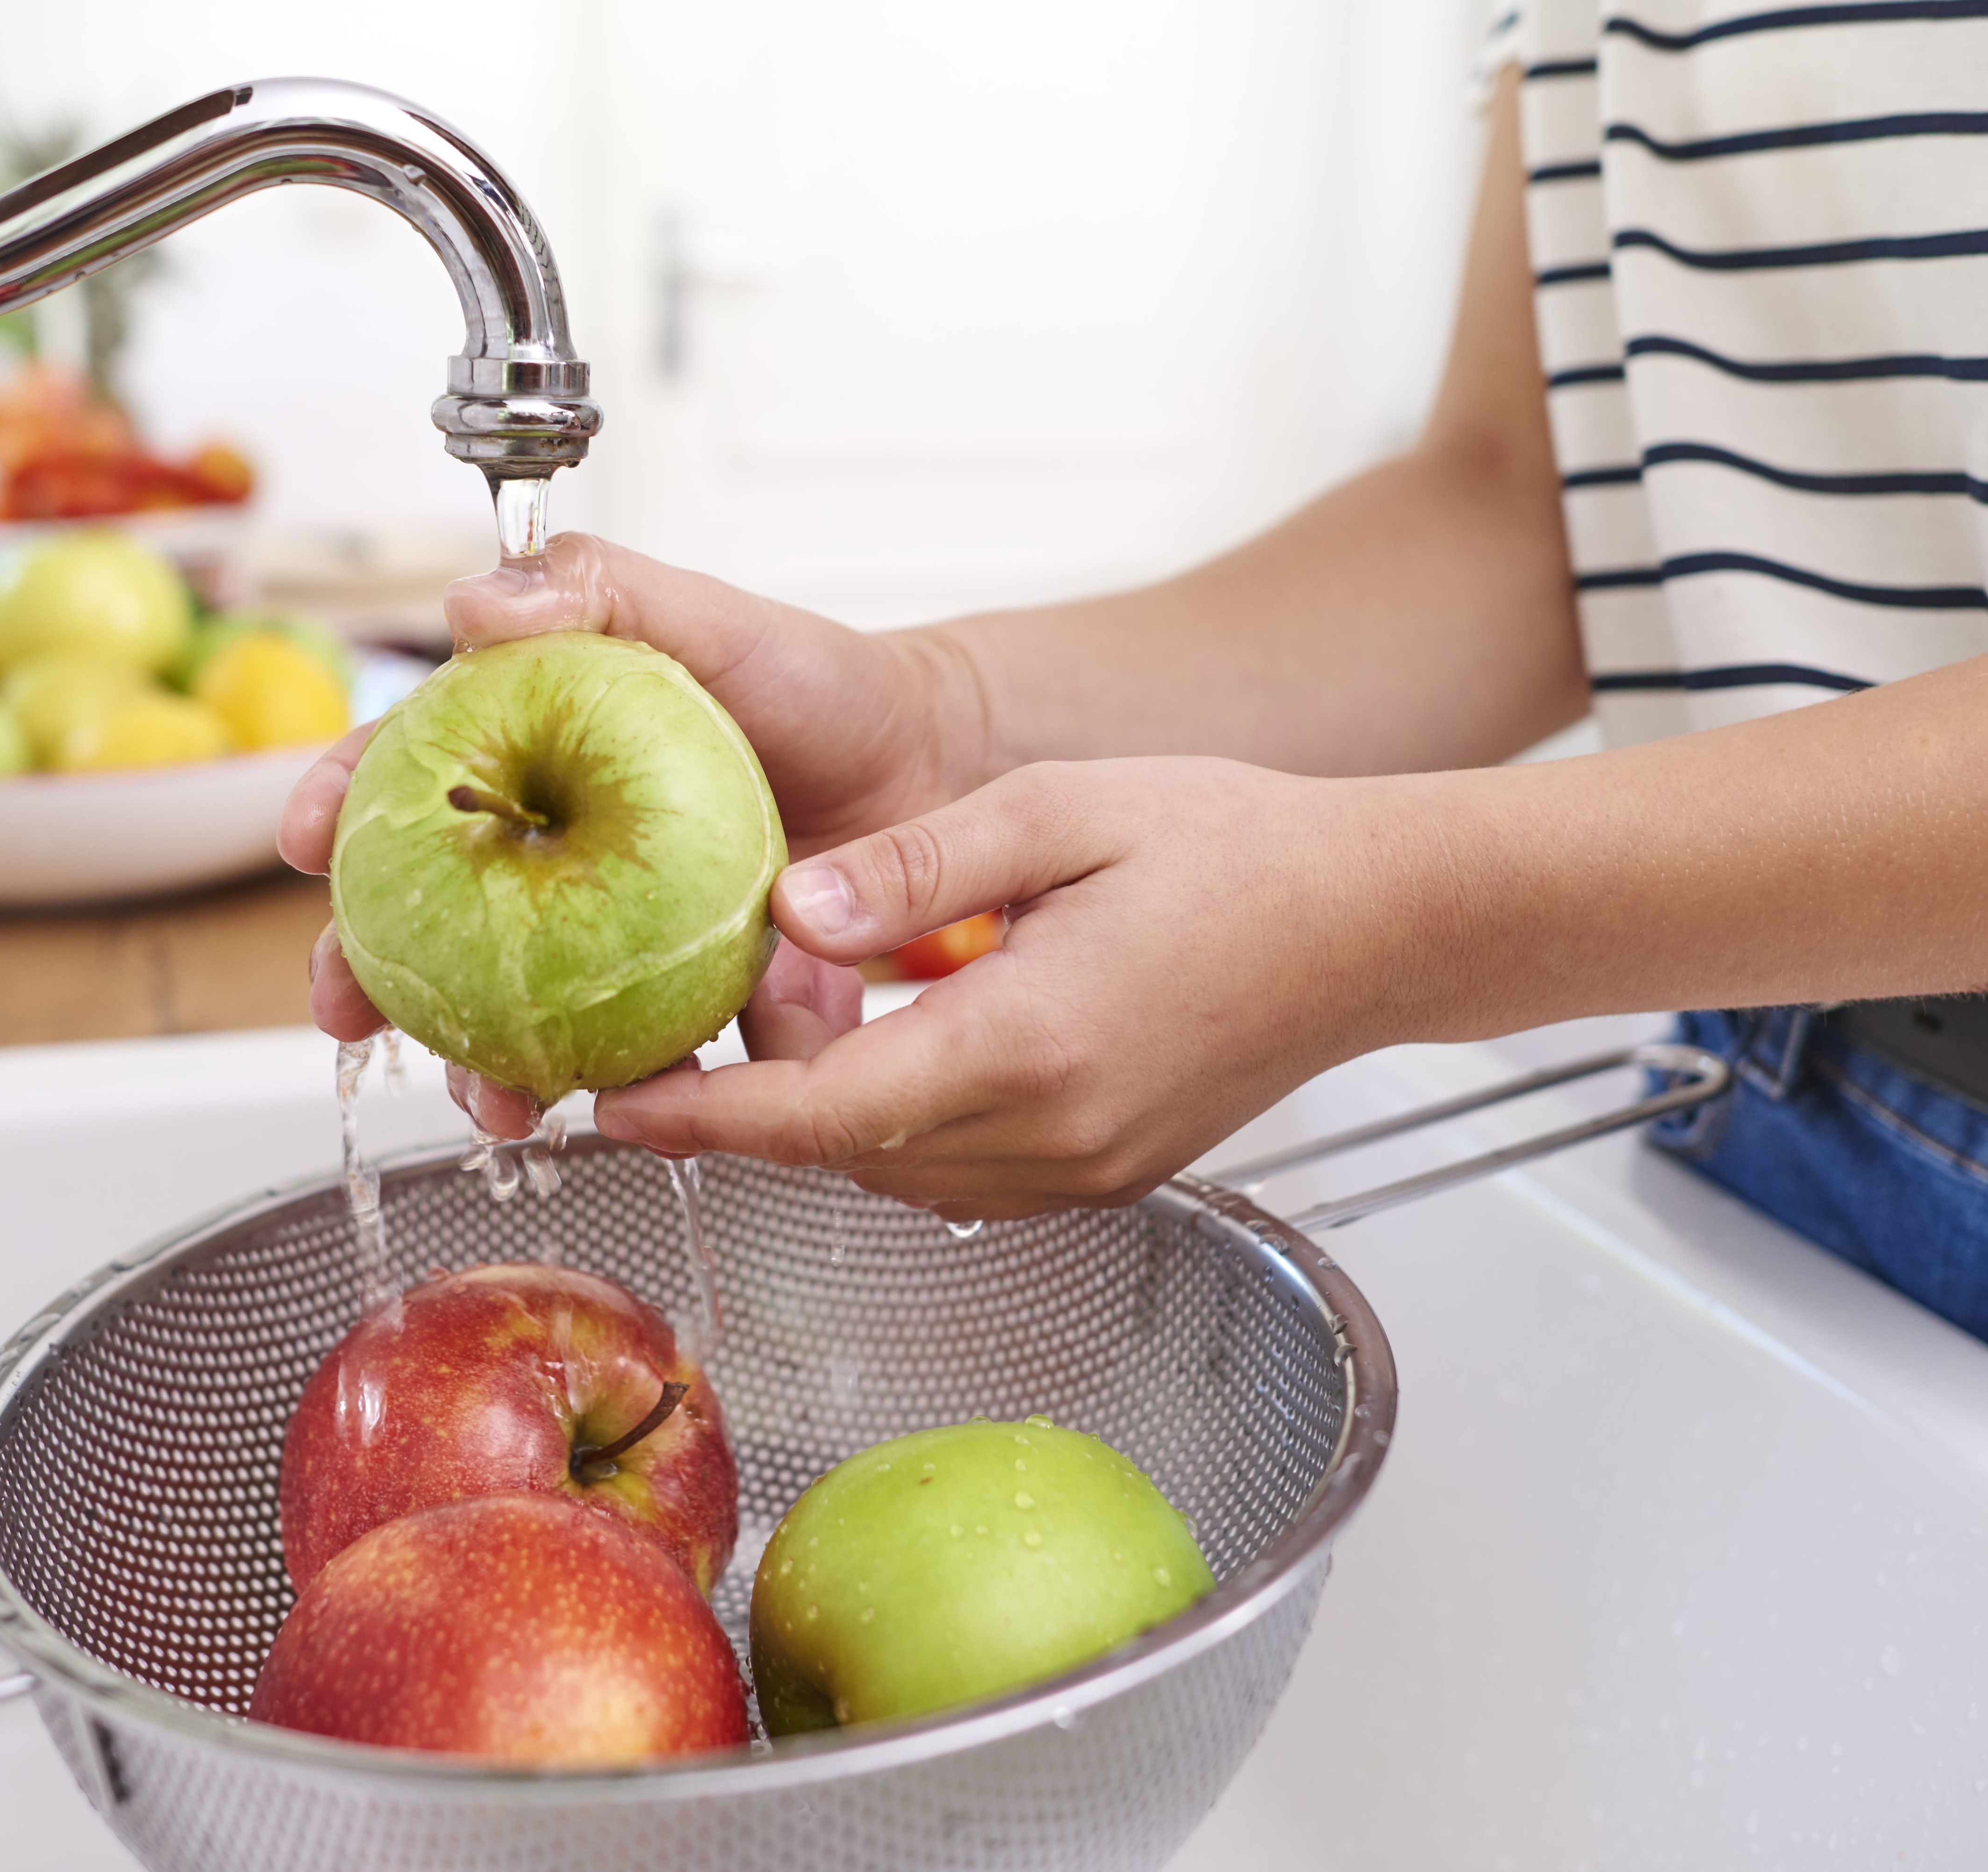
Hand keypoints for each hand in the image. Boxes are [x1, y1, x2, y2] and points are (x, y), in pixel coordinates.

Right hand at [280, 533, 981, 1132]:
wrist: (930, 765)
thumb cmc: (814, 681)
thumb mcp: (709, 618)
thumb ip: (599, 588)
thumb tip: (473, 604)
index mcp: (531, 753)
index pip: (408, 773)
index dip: (339, 804)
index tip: (302, 839)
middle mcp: (553, 851)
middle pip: (430, 915)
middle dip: (369, 973)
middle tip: (344, 1013)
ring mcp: (609, 932)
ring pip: (514, 1007)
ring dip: (482, 1063)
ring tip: (489, 1100)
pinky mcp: (681, 996)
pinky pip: (638, 1054)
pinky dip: (627, 1092)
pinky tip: (619, 1111)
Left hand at [587, 757, 1479, 1216]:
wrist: (1374, 921)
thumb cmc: (1233, 847)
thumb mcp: (1057, 811)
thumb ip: (914, 865)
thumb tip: (789, 907)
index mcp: (1032, 1044)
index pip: (823, 1115)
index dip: (705, 1118)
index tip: (613, 1105)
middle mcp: (1054, 1135)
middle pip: (845, 1151)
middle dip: (758, 1093)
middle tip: (712, 1000)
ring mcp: (1083, 1171)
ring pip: (896, 1171)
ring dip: (829, 1108)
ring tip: (799, 1008)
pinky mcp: (1102, 1176)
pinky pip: (957, 1172)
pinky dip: (898, 1121)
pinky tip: (895, 1037)